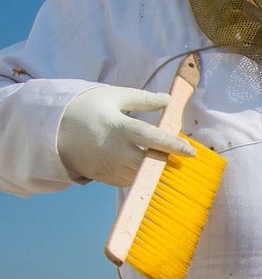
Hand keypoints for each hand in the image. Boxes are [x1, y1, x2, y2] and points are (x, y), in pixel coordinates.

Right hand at [56, 85, 193, 186]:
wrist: (53, 129)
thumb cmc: (87, 108)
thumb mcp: (115, 97)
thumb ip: (144, 99)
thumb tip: (168, 100)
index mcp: (120, 128)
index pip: (151, 139)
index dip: (172, 145)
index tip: (190, 151)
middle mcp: (115, 151)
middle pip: (149, 162)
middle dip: (166, 162)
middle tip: (181, 158)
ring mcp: (109, 167)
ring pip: (141, 175)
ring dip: (155, 169)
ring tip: (164, 160)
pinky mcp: (104, 178)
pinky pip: (130, 181)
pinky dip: (140, 175)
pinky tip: (144, 165)